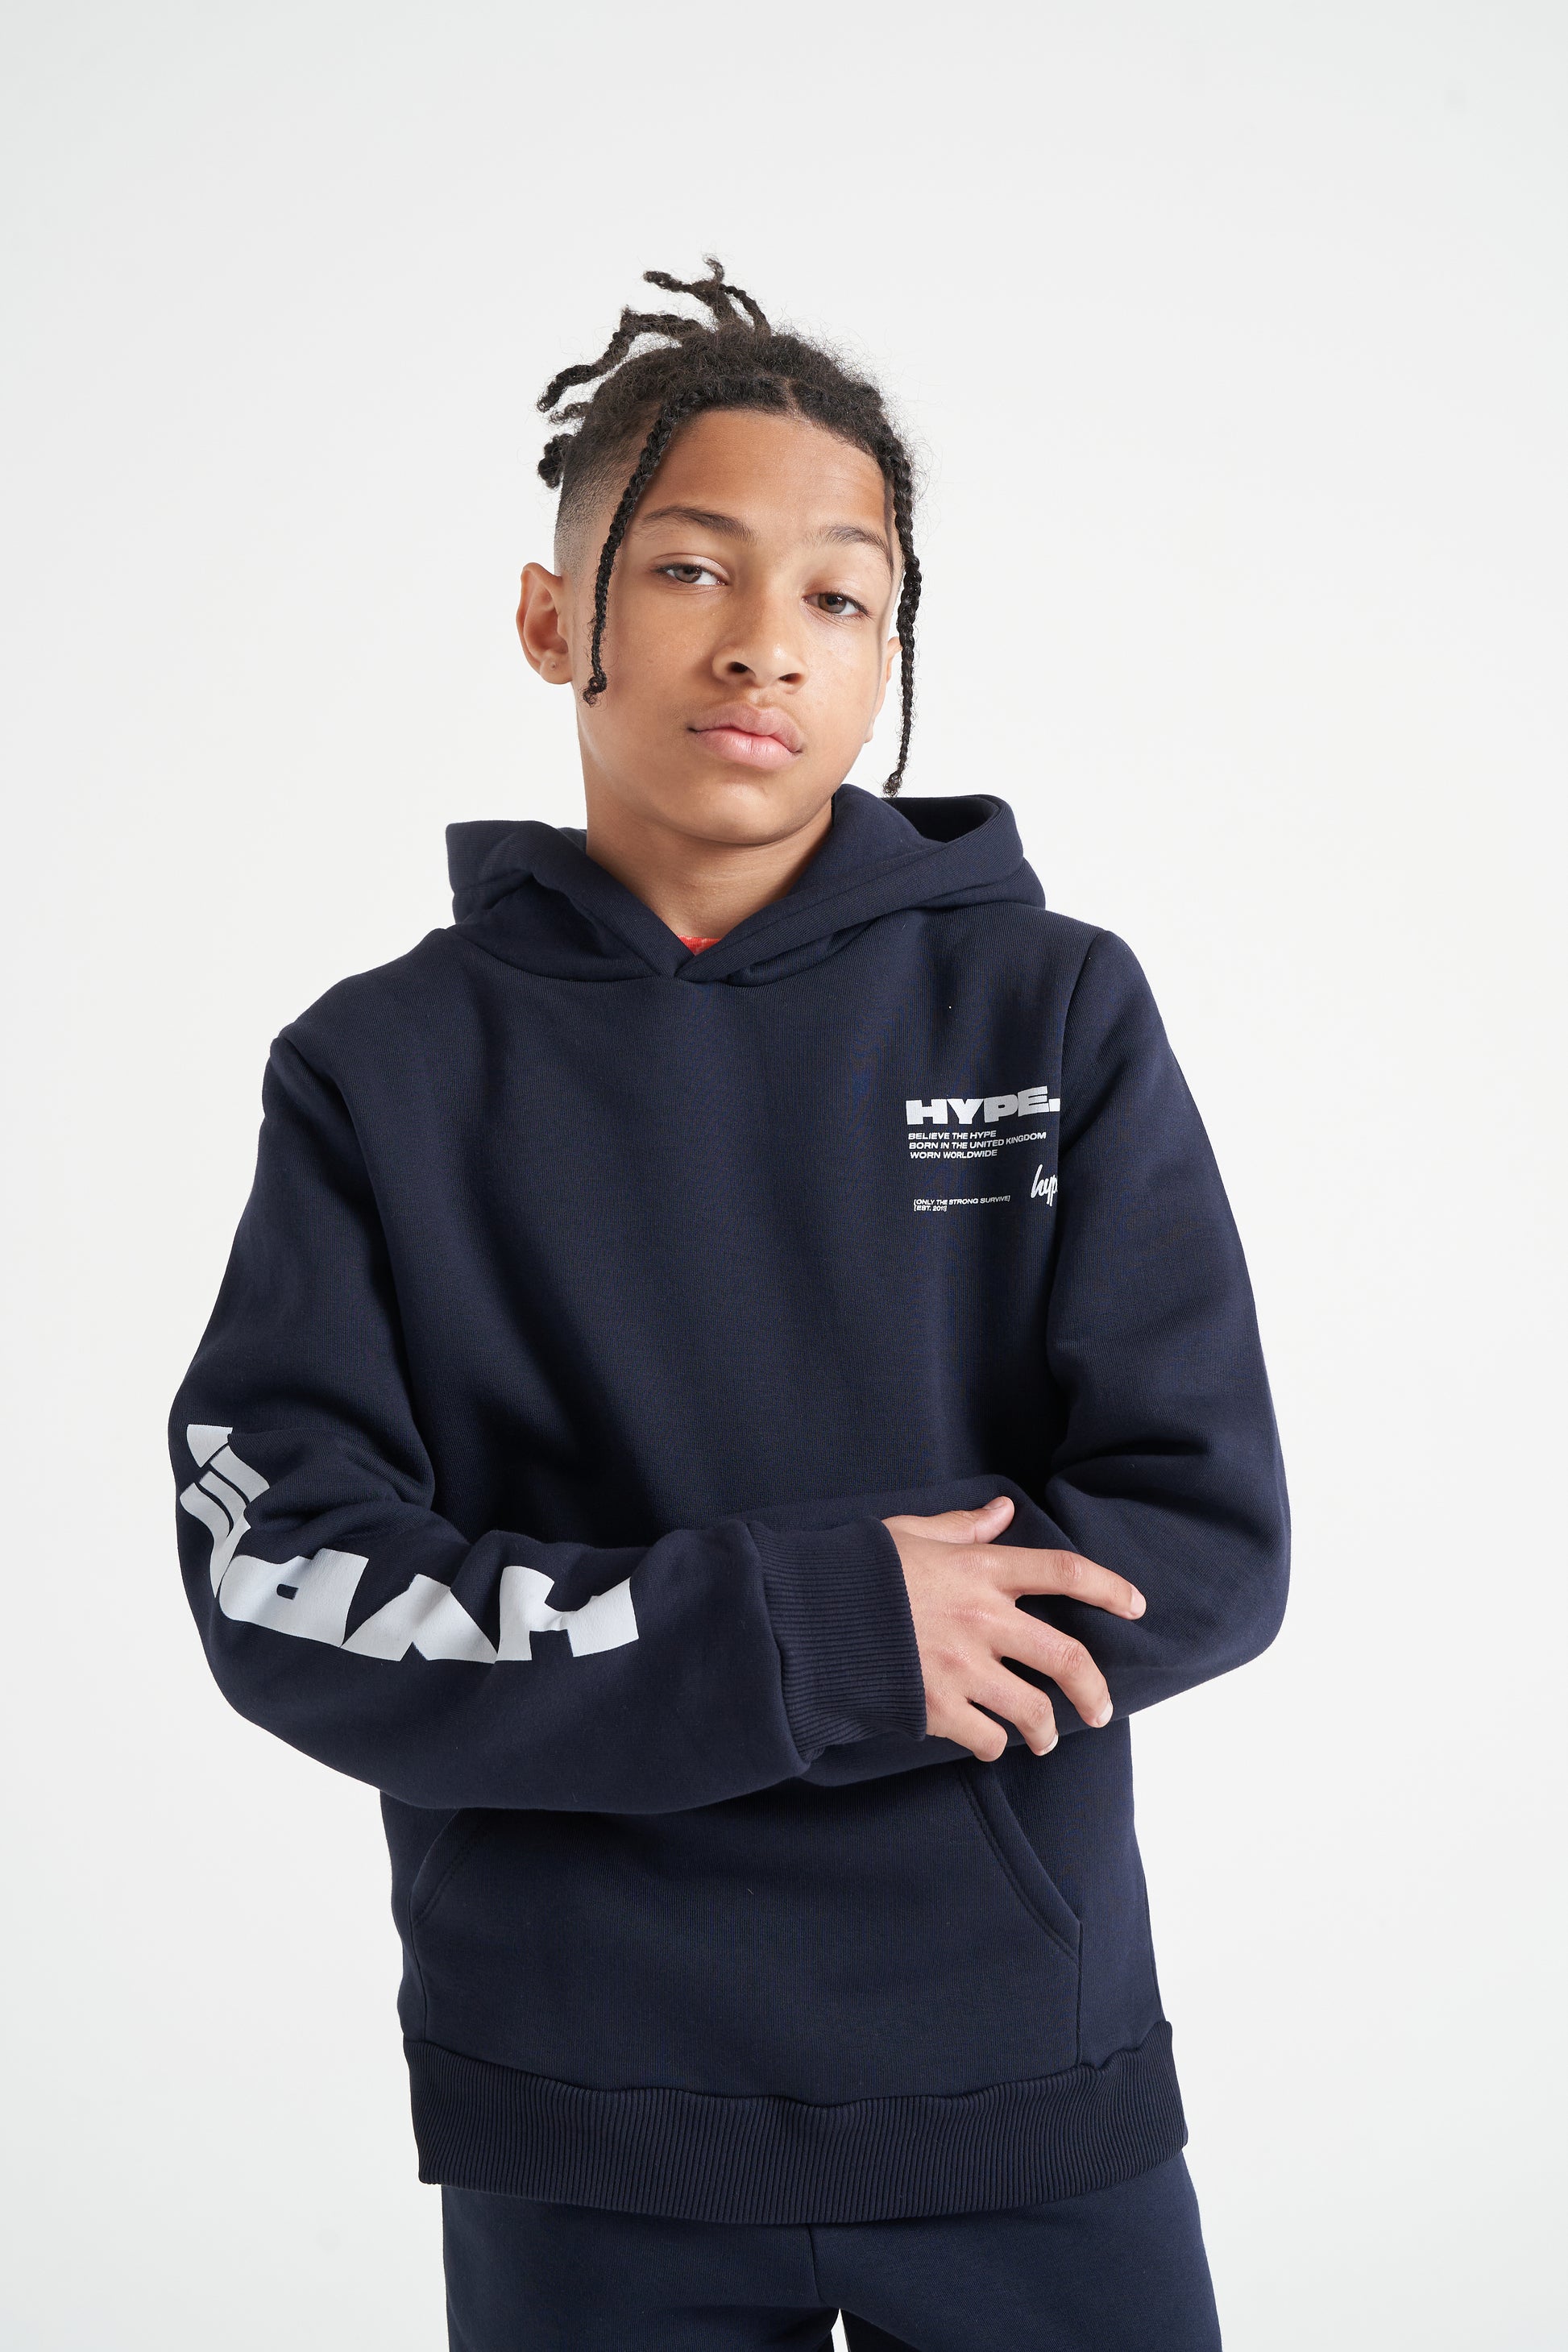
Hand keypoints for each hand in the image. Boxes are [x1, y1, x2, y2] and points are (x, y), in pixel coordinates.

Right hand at [882, 1495, 1145, 1762]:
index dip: (1109, 1588)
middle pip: (1067, 1657)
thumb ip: (964, 1529)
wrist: (806, 1617)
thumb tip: (1003, 1512)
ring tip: (1044, 1739)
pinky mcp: (936, 1707)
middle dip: (1093, 1690)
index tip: (1135, 1606)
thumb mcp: (911, 1533)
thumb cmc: (856, 1570)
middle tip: (1101, 1710)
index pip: (1064, 1572)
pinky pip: (987, 1738)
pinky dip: (993, 1745)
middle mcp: (982, 1620)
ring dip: (1046, 1731)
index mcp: (980, 1570)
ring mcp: (962, 1668)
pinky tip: (990, 1743)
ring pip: (1033, 1710)